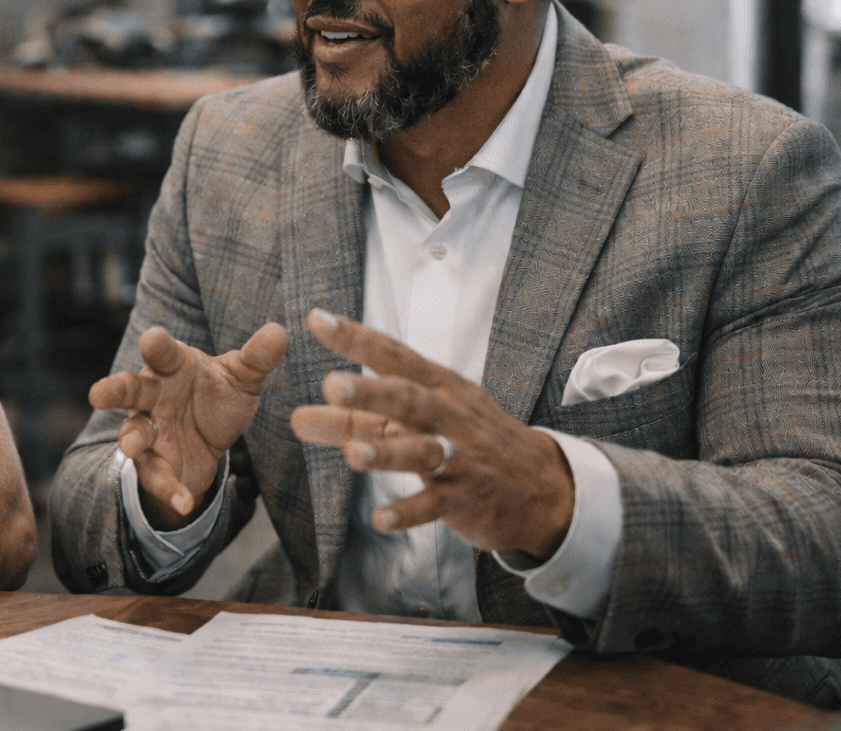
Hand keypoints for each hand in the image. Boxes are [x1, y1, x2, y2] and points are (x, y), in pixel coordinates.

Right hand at [90, 322, 287, 527]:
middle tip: (99, 393)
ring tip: (130, 446)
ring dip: (130, 439)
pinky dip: (169, 489)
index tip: (153, 338)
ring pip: (132, 433)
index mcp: (171, 367)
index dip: (156, 345)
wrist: (212, 441)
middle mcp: (152, 396)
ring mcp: (149, 430)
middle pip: (129, 389)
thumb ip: (256, 358)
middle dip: (114, 390)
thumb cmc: (218, 396)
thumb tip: (279, 331)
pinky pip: (157, 476)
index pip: (162, 352)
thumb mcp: (242, 379)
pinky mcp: (154, 463)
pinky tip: (184, 501)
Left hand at [289, 309, 573, 557]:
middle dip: (372, 392)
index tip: (317, 321)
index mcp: (437, 386)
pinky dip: (408, 512)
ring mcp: (461, 456)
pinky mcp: (466, 498)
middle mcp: (449, 415)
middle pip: (409, 399)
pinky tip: (381, 519)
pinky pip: (435, 505)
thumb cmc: (465, 438)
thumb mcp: (421, 417)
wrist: (538, 484)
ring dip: (387, 453)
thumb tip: (302, 412)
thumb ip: (359, 417)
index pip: (393, 356)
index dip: (356, 338)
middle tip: (331, 385)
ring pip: (422, 451)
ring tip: (352, 456)